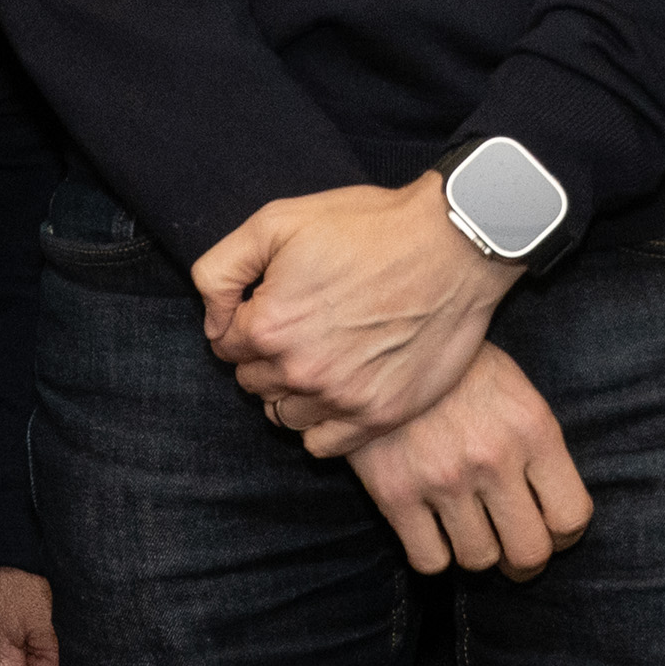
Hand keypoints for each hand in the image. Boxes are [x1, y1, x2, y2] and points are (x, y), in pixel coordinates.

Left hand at [198, 177, 519, 456]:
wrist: (452, 244)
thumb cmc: (368, 226)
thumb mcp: (277, 221)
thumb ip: (221, 271)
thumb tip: (212, 320)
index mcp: (269, 325)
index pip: (225, 346)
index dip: (246, 323)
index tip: (276, 305)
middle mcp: (300, 370)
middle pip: (252, 382)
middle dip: (267, 356)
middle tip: (305, 326)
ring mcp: (341, 398)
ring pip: (283, 415)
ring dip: (293, 391)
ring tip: (324, 355)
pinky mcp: (379, 415)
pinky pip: (322, 444)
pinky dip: (321, 424)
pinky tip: (338, 391)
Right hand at [346, 343, 594, 578]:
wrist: (379, 340)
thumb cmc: (458, 369)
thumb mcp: (516, 390)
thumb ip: (538, 447)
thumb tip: (551, 507)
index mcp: (532, 429)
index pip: (571, 517)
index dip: (565, 537)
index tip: (551, 533)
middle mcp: (492, 459)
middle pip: (528, 554)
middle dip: (525, 562)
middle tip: (512, 551)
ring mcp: (443, 479)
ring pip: (478, 560)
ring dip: (477, 552)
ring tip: (469, 530)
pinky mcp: (395, 493)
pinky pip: (430, 561)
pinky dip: (434, 554)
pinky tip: (432, 529)